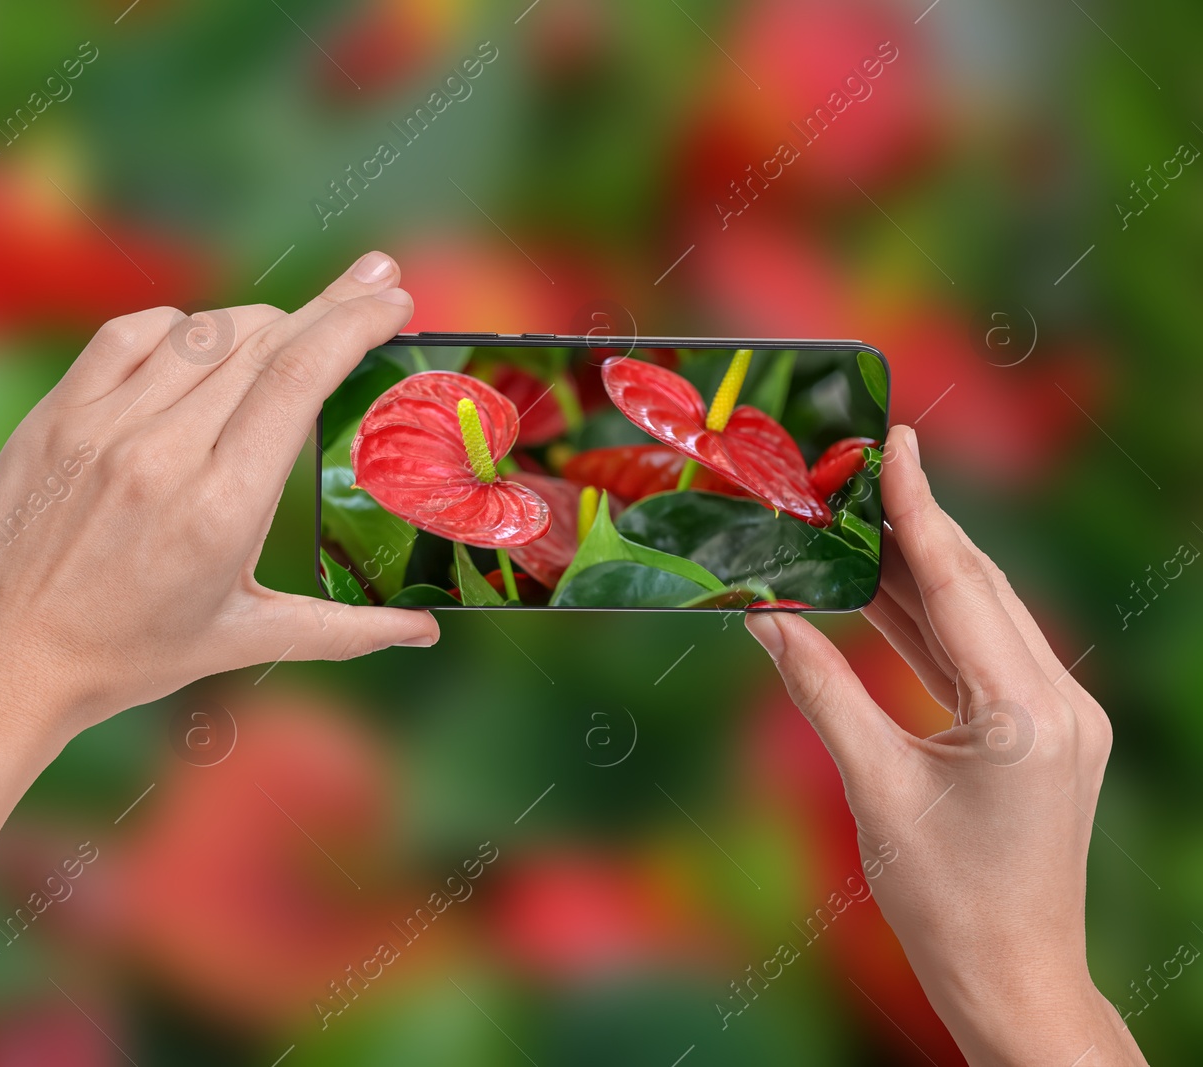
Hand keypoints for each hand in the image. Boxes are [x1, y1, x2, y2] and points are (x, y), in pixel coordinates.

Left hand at [0, 250, 437, 740]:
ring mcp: (102, 425)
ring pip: (202, 330)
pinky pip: (131, 336)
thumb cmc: (125, 656)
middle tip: (373, 282)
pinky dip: (179, 326)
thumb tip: (425, 632)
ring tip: (293, 328)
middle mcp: (162, 452)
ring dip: (260, 320)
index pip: (299, 376)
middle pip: (262, 340)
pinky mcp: (57, 415)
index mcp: (220, 506)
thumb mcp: (241, 640)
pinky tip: (201, 342)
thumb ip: (344, 629)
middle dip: (328, 305)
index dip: (353, 321)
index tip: (393, 296)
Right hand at [744, 425, 1144, 1065]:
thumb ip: (819, 689)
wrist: (1011, 974)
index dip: (919, 508)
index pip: (960, 585)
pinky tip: (880, 591)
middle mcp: (1060, 701)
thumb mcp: (872, 788)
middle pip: (977, 586)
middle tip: (862, 464)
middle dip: (916, 523)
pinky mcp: (1044, 731)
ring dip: (918, 570)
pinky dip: (928, 622)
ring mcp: (1059, 715)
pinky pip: (981, 655)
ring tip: (857, 518)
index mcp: (1026, 713)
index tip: (894, 441)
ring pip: (980, 616)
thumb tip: (765, 616)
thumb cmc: (942, 899)